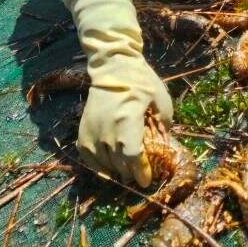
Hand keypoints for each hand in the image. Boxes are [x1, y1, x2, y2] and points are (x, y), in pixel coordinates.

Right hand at [68, 0, 173, 185]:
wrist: (113, 65)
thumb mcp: (161, 98)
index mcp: (127, 119)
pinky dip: (97, 166)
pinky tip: (107, 170)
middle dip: (130, 174)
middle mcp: (107, 127)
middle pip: (118, 162)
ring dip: (115, 171)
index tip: (147, 180)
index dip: (140, 172)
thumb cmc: (141, 80)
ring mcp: (92, 128)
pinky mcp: (83, 128)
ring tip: (126, 173)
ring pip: (103, 162)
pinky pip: (87, 155)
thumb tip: (164, 143)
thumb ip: (164, 123)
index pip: (132, 155)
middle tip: (140, 177)